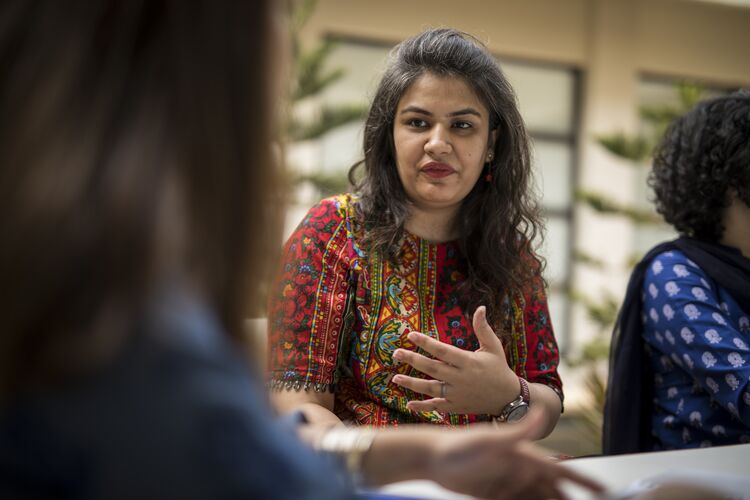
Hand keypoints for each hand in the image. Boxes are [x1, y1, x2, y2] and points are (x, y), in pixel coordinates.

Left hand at [391, 305, 519, 414]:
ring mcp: (458, 395)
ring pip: (431, 389)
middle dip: (413, 361)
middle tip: (396, 353)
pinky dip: (423, 407)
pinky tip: (409, 404)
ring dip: (412, 384)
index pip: (443, 351)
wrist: (508, 398)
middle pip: (433, 368)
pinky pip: (437, 407)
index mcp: (468, 362)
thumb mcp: (493, 347)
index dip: (426, 343)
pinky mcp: (457, 407)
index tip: (411, 335)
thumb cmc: (499, 368)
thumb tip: (481, 307)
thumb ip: (483, 328)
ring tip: (395, 379)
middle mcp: (461, 378)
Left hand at [423, 409, 603, 498]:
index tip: (604, 489)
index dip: (582, 479)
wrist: (432, 456)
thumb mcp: (489, 440)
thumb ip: (516, 431)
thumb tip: (539, 411)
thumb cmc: (459, 446)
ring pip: (535, 498)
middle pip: (550, 489)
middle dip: (566, 498)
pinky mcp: (490, 493)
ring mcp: (505, 482)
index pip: (559, 470)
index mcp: (522, 456)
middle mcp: (517, 469)